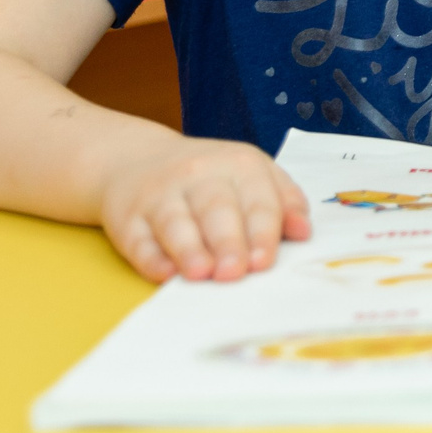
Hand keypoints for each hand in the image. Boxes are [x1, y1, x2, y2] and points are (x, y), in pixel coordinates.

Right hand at [98, 136, 309, 283]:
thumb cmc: (211, 176)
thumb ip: (283, 201)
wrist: (138, 158)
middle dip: (228, 241)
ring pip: (175, 221)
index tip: (265, 261)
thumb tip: (303, 232)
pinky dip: (150, 257)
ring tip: (201, 273)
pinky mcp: (128, 218)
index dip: (262, 231)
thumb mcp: (253, 174)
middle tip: (236, 272)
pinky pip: (138, 238)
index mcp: (239, 165)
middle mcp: (198, 175)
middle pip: (216, 209)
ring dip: (189, 248)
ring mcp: (160, 195)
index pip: (257, 199)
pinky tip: (164, 274)